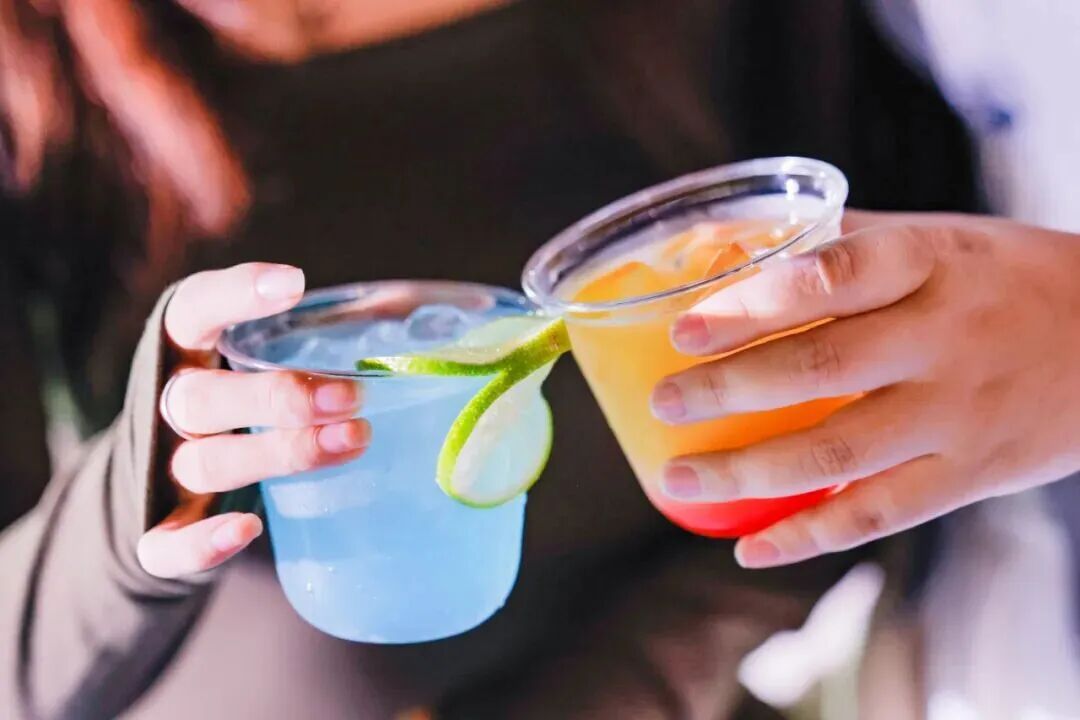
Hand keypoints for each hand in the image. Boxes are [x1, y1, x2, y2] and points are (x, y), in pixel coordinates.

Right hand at [137, 263, 370, 578]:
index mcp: (190, 349)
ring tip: (353, 441)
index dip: (235, 295)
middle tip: (351, 397)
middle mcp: (171, 405)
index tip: (293, 285)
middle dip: (278, 397)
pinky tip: (249, 528)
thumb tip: (454, 324)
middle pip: (200, 396)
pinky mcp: (162, 532)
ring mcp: (164, 470)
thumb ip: (339, 340)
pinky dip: (202, 541)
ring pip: (206, 462)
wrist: (175, 488)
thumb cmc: (258, 403)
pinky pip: (166, 544)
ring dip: (277, 454)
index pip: (195, 309)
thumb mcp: (283, 359)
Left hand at [649, 211, 1079, 567]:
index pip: (833, 278)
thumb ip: (841, 242)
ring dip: (749, 473)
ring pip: (840, 451)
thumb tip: (727, 243)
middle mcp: (944, 338)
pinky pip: (879, 514)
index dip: (755, 303)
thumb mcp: (936, 238)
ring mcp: (958, 413)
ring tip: (679, 480)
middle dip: (730, 390)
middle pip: (822, 369)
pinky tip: (751, 545)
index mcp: (929, 263)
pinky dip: (809, 535)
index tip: (685, 328)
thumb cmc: (1002, 278)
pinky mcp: (971, 474)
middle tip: (666, 402)